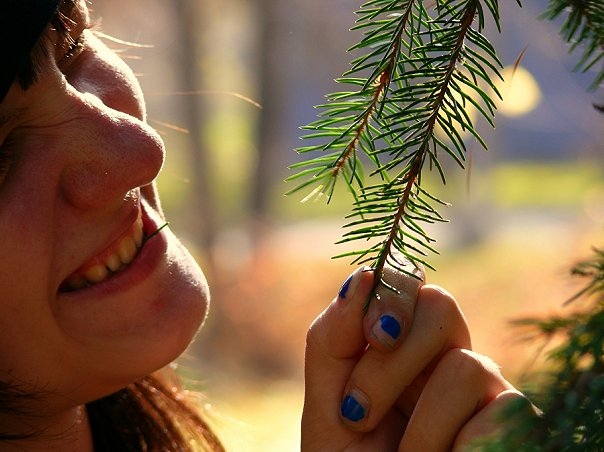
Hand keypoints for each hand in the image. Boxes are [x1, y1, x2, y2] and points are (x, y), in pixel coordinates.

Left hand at [302, 263, 532, 450]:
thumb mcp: (326, 406)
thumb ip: (331, 343)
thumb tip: (361, 277)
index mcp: (397, 342)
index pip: (405, 282)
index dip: (390, 292)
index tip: (368, 334)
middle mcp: (443, 354)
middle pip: (439, 304)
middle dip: (390, 361)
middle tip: (357, 414)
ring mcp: (483, 386)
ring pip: (465, 363)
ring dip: (418, 426)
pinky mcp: (513, 420)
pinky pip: (498, 410)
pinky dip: (453, 446)